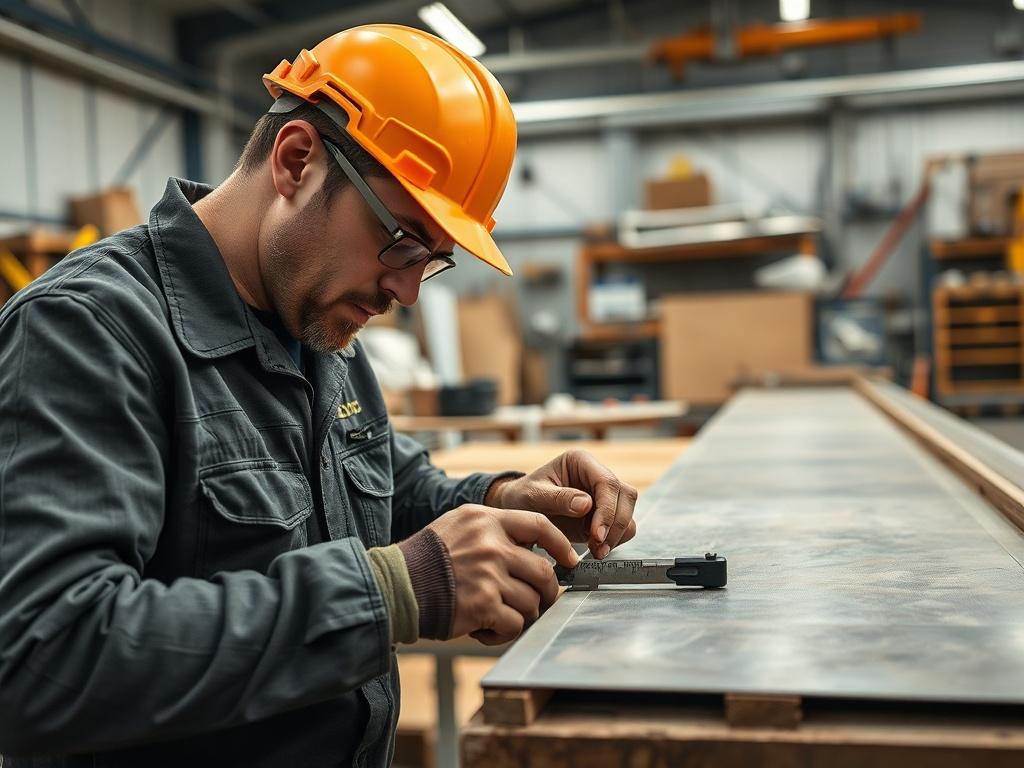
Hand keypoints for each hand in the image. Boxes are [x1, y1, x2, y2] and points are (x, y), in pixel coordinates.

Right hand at [426, 504, 577, 644]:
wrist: (396, 586)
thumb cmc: (425, 559)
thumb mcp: (457, 526)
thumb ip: (492, 531)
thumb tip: (531, 548)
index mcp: (486, 520)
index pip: (539, 524)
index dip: (560, 544)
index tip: (569, 560)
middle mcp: (491, 545)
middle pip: (543, 571)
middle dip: (547, 592)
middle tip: (539, 601)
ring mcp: (489, 575)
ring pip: (532, 601)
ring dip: (522, 615)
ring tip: (500, 616)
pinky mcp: (484, 605)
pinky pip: (515, 624)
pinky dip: (505, 633)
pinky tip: (486, 629)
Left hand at [487, 451, 637, 559]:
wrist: (519, 510)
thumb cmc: (523, 497)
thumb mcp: (533, 496)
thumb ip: (558, 498)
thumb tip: (586, 504)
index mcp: (581, 462)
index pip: (607, 482)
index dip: (607, 509)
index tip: (596, 534)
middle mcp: (596, 475)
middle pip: (625, 496)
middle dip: (615, 524)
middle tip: (598, 547)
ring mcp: (603, 495)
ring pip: (628, 511)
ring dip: (617, 534)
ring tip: (597, 551)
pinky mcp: (604, 514)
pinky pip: (622, 526)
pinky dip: (615, 540)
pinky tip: (597, 550)